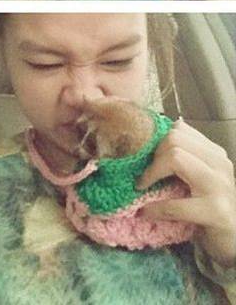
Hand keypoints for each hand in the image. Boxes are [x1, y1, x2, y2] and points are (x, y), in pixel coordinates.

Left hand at [137, 119, 235, 267]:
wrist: (234, 241)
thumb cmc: (208, 208)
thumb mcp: (196, 177)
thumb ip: (180, 159)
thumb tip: (146, 143)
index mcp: (214, 153)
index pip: (179, 129)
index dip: (157, 141)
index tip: (146, 158)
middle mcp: (220, 163)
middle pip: (174, 139)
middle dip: (153, 155)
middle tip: (144, 175)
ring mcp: (220, 186)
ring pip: (175, 157)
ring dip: (151, 173)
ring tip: (143, 187)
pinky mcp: (216, 212)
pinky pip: (174, 203)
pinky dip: (155, 208)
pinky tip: (146, 212)